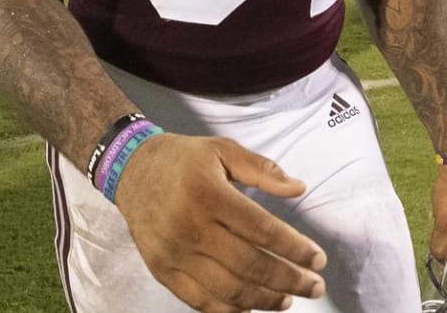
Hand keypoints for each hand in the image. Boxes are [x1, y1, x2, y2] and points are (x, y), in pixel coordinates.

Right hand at [114, 133, 326, 312]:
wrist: (128, 169)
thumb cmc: (180, 160)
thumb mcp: (221, 150)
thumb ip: (262, 168)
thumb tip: (299, 189)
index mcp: (207, 193)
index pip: (263, 230)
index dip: (296, 249)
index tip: (318, 259)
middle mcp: (189, 225)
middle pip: (251, 265)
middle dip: (291, 280)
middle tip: (315, 286)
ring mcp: (174, 252)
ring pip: (229, 290)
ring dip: (266, 300)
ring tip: (288, 299)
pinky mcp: (161, 269)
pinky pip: (201, 301)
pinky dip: (231, 310)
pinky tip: (251, 306)